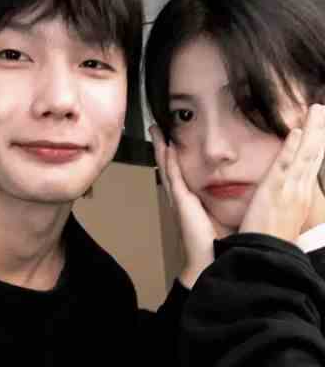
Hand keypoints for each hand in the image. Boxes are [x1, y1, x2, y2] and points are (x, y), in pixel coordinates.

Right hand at [149, 125, 229, 287]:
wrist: (209, 259)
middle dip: (162, 147)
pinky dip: (169, 161)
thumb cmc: (214, 241)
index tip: (171, 139)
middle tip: (157, 130)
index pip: (178, 172)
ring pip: (167, 167)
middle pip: (168, 166)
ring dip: (161, 149)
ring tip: (157, 132)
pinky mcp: (181, 200)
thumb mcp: (218, 216)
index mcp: (188, 200)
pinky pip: (173, 176)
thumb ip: (220, 203)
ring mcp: (178, 198)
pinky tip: (167, 146)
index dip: (173, 155)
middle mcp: (180, 196)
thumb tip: (232, 191)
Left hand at [239, 104, 324, 241]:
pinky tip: (296, 132)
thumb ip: (286, 201)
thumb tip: (284, 192)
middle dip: (318, 132)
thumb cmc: (271, 238)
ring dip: (312, 132)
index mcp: (301, 195)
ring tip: (316, 111)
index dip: (314, 146)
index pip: (309, 165)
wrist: (266, 255)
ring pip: (305, 156)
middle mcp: (300, 190)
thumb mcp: (283, 217)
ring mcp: (290, 189)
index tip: (317, 130)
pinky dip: (292, 148)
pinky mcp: (276, 191)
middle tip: (320, 110)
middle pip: (312, 155)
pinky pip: (286, 165)